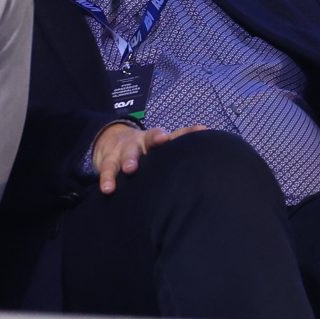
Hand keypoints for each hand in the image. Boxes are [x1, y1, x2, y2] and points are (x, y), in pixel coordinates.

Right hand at [92, 123, 207, 193]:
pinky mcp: (108, 160)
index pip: (176, 135)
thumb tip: (212, 165)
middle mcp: (143, 143)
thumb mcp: (159, 152)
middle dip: (156, 139)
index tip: (200, 130)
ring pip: (127, 154)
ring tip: (129, 169)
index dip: (187, 132)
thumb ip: (180, 158)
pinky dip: (107, 178)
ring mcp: (124, 150)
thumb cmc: (143, 152)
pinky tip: (108, 188)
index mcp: (159, 141)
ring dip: (129, 160)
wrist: (109, 141)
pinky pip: (107, 169)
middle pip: (150, 139)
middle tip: (162, 140)